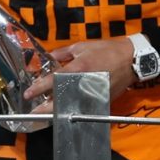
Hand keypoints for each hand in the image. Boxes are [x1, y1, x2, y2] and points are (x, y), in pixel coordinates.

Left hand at [22, 37, 138, 113]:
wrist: (131, 60)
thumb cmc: (107, 50)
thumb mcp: (83, 46)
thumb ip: (63, 53)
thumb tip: (49, 58)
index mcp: (78, 67)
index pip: (53, 80)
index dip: (38, 88)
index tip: (28, 94)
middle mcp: (83, 83)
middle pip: (60, 100)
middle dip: (45, 108)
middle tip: (33, 112)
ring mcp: (92, 94)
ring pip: (71, 106)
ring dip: (58, 110)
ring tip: (45, 113)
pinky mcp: (100, 100)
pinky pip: (82, 107)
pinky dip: (73, 109)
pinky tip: (65, 110)